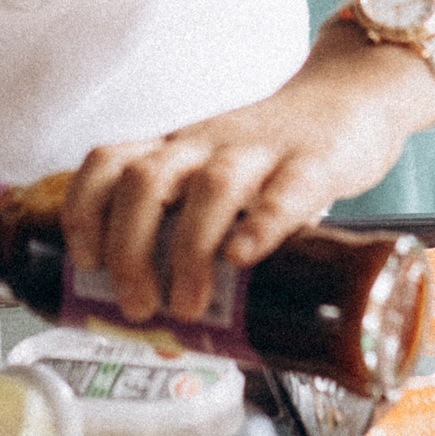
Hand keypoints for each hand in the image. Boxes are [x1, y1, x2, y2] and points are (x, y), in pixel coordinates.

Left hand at [60, 24, 434, 323]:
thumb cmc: (275, 154)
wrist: (350, 95)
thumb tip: (168, 340)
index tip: (87, 263)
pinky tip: (245, 257)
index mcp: (177, 151)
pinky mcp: (316, 161)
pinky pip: (287, 189)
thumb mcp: (220, 180)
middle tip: (140, 306)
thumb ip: (194, 245)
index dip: (84, 211)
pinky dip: (261, 226)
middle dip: (129, 249)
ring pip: (212, 185)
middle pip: (146, 180)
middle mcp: (208, 146)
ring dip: (190, 250)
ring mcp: (261, 150)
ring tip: (191, 306)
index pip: (108, 162)